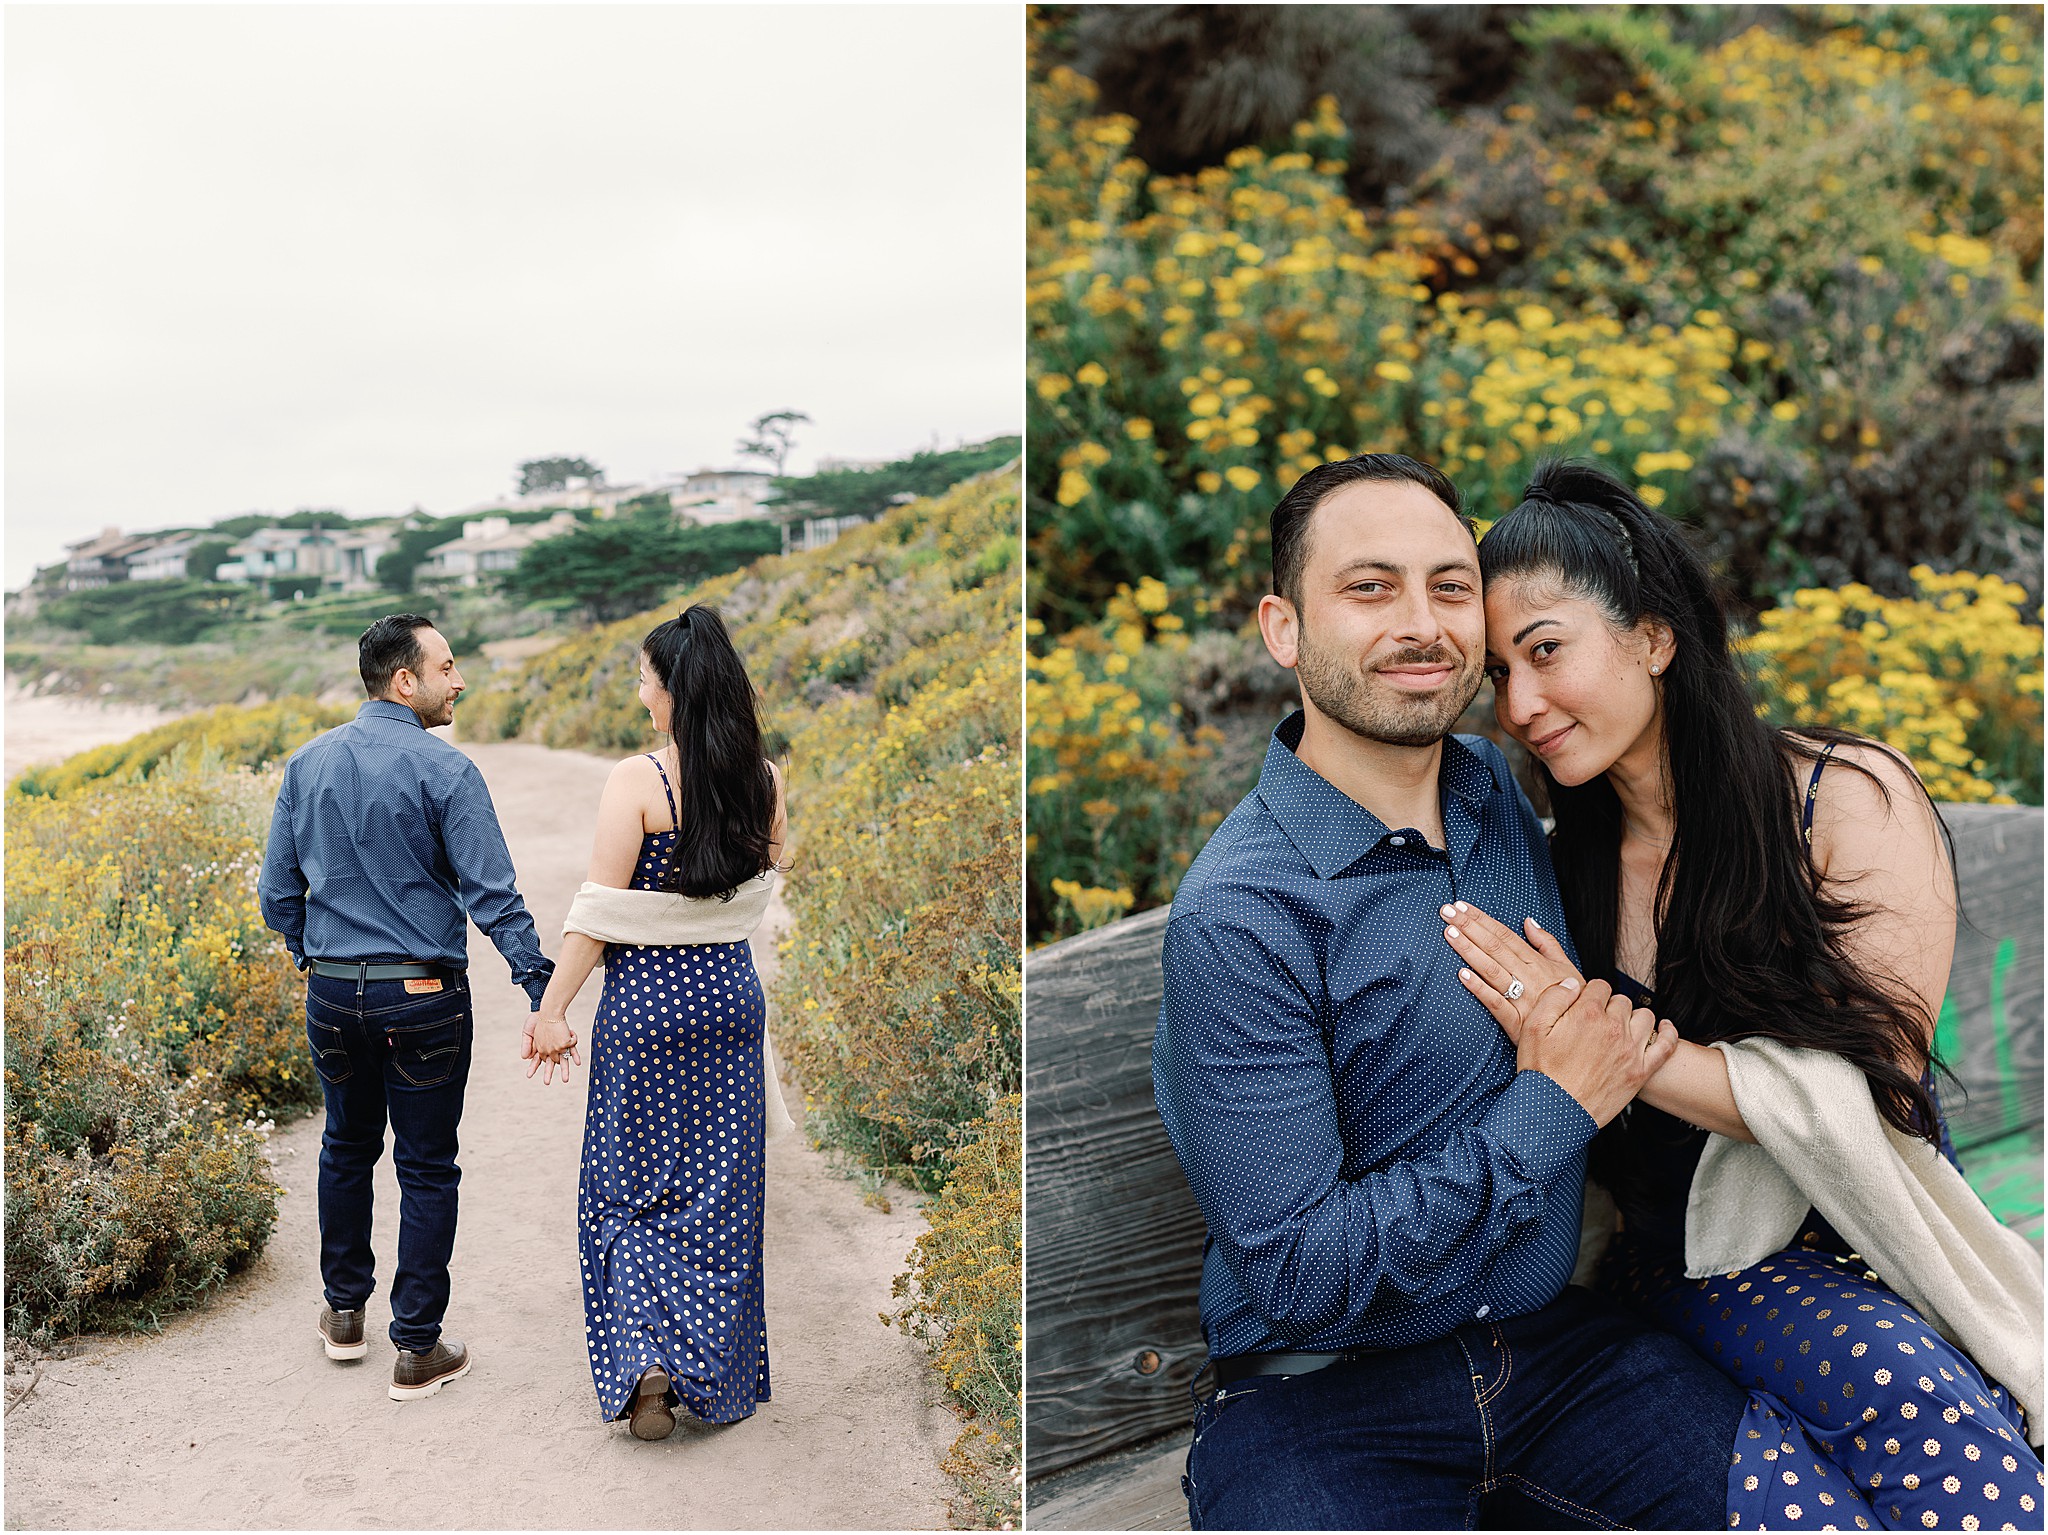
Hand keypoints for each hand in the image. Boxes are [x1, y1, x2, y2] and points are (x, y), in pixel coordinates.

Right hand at [525, 1008, 581, 1085]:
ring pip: (562, 1060)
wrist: (547, 1009)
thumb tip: (525, 1058)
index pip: (535, 1061)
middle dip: (548, 1073)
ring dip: (564, 1069)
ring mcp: (559, 1046)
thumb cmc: (536, 1021)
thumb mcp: (527, 1032)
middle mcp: (550, 1049)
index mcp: (540, 1049)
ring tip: (565, 1080)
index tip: (528, 1076)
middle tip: (546, 1083)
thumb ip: (527, 1045)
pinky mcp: (567, 1040)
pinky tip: (577, 1063)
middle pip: (549, 1063)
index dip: (532, 1068)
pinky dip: (574, 1056)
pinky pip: (571, 1050)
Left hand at [1443, 901, 1581, 1045]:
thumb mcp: (1567, 967)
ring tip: (1449, 933)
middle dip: (1469, 927)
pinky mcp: (1516, 1021)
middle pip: (1494, 946)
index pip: (1504, 934)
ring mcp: (1521, 998)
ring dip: (1469, 950)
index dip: (1482, 919)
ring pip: (1491, 969)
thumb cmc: (1574, 999)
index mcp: (1537, 962)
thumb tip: (1529, 921)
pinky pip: (1496, 1003)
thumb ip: (1547, 943)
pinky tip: (1462, 975)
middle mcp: (1527, 976)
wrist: (1584, 1034)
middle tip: (1446, 911)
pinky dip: (1479, 989)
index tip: (1461, 906)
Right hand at [1512, 974, 1678, 1127]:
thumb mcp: (1532, 1028)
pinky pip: (1666, 1045)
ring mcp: (1631, 1050)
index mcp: (1587, 1014)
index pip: (1599, 986)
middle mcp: (1613, 1028)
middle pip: (1622, 1001)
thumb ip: (1554, 997)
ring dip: (1633, 1018)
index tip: (1582, 1006)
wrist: (1553, 1113)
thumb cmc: (1541, 1073)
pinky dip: (1668, 1033)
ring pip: (1644, 1017)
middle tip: (1595, 1022)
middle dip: (1609, 1006)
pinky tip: (1663, 1028)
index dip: (1589, 994)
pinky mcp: (1641, 1071)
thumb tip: (1573, 983)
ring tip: (1619, 1028)